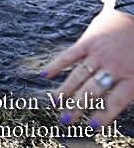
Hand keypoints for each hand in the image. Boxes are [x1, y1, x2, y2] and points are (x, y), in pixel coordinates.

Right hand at [41, 9, 133, 127]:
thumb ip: (131, 84)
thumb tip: (121, 102)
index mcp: (131, 76)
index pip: (115, 101)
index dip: (103, 115)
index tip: (91, 126)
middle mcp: (113, 67)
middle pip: (92, 91)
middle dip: (77, 107)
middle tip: (65, 120)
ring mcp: (98, 54)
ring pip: (78, 76)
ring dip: (65, 91)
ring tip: (54, 103)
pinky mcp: (87, 42)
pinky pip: (69, 56)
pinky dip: (56, 65)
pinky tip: (44, 75)